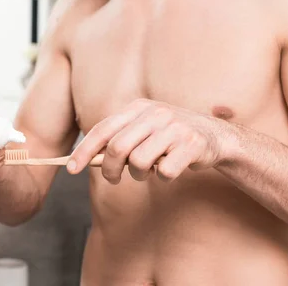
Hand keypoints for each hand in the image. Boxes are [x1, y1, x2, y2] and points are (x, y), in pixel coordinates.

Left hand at [67, 99, 229, 183]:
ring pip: (139, 162)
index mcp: (139, 107)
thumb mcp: (144, 129)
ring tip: (149, 170)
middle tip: (113, 179)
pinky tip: (171, 169)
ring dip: (140, 175)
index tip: (71, 168)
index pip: (103, 129)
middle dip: (109, 170)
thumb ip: (119, 139)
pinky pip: (165, 172)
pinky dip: (164, 177)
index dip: (84, 150)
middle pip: (117, 148)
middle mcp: (155, 114)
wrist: (215, 136)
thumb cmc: (170, 136)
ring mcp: (174, 128)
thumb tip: (86, 158)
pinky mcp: (191, 145)